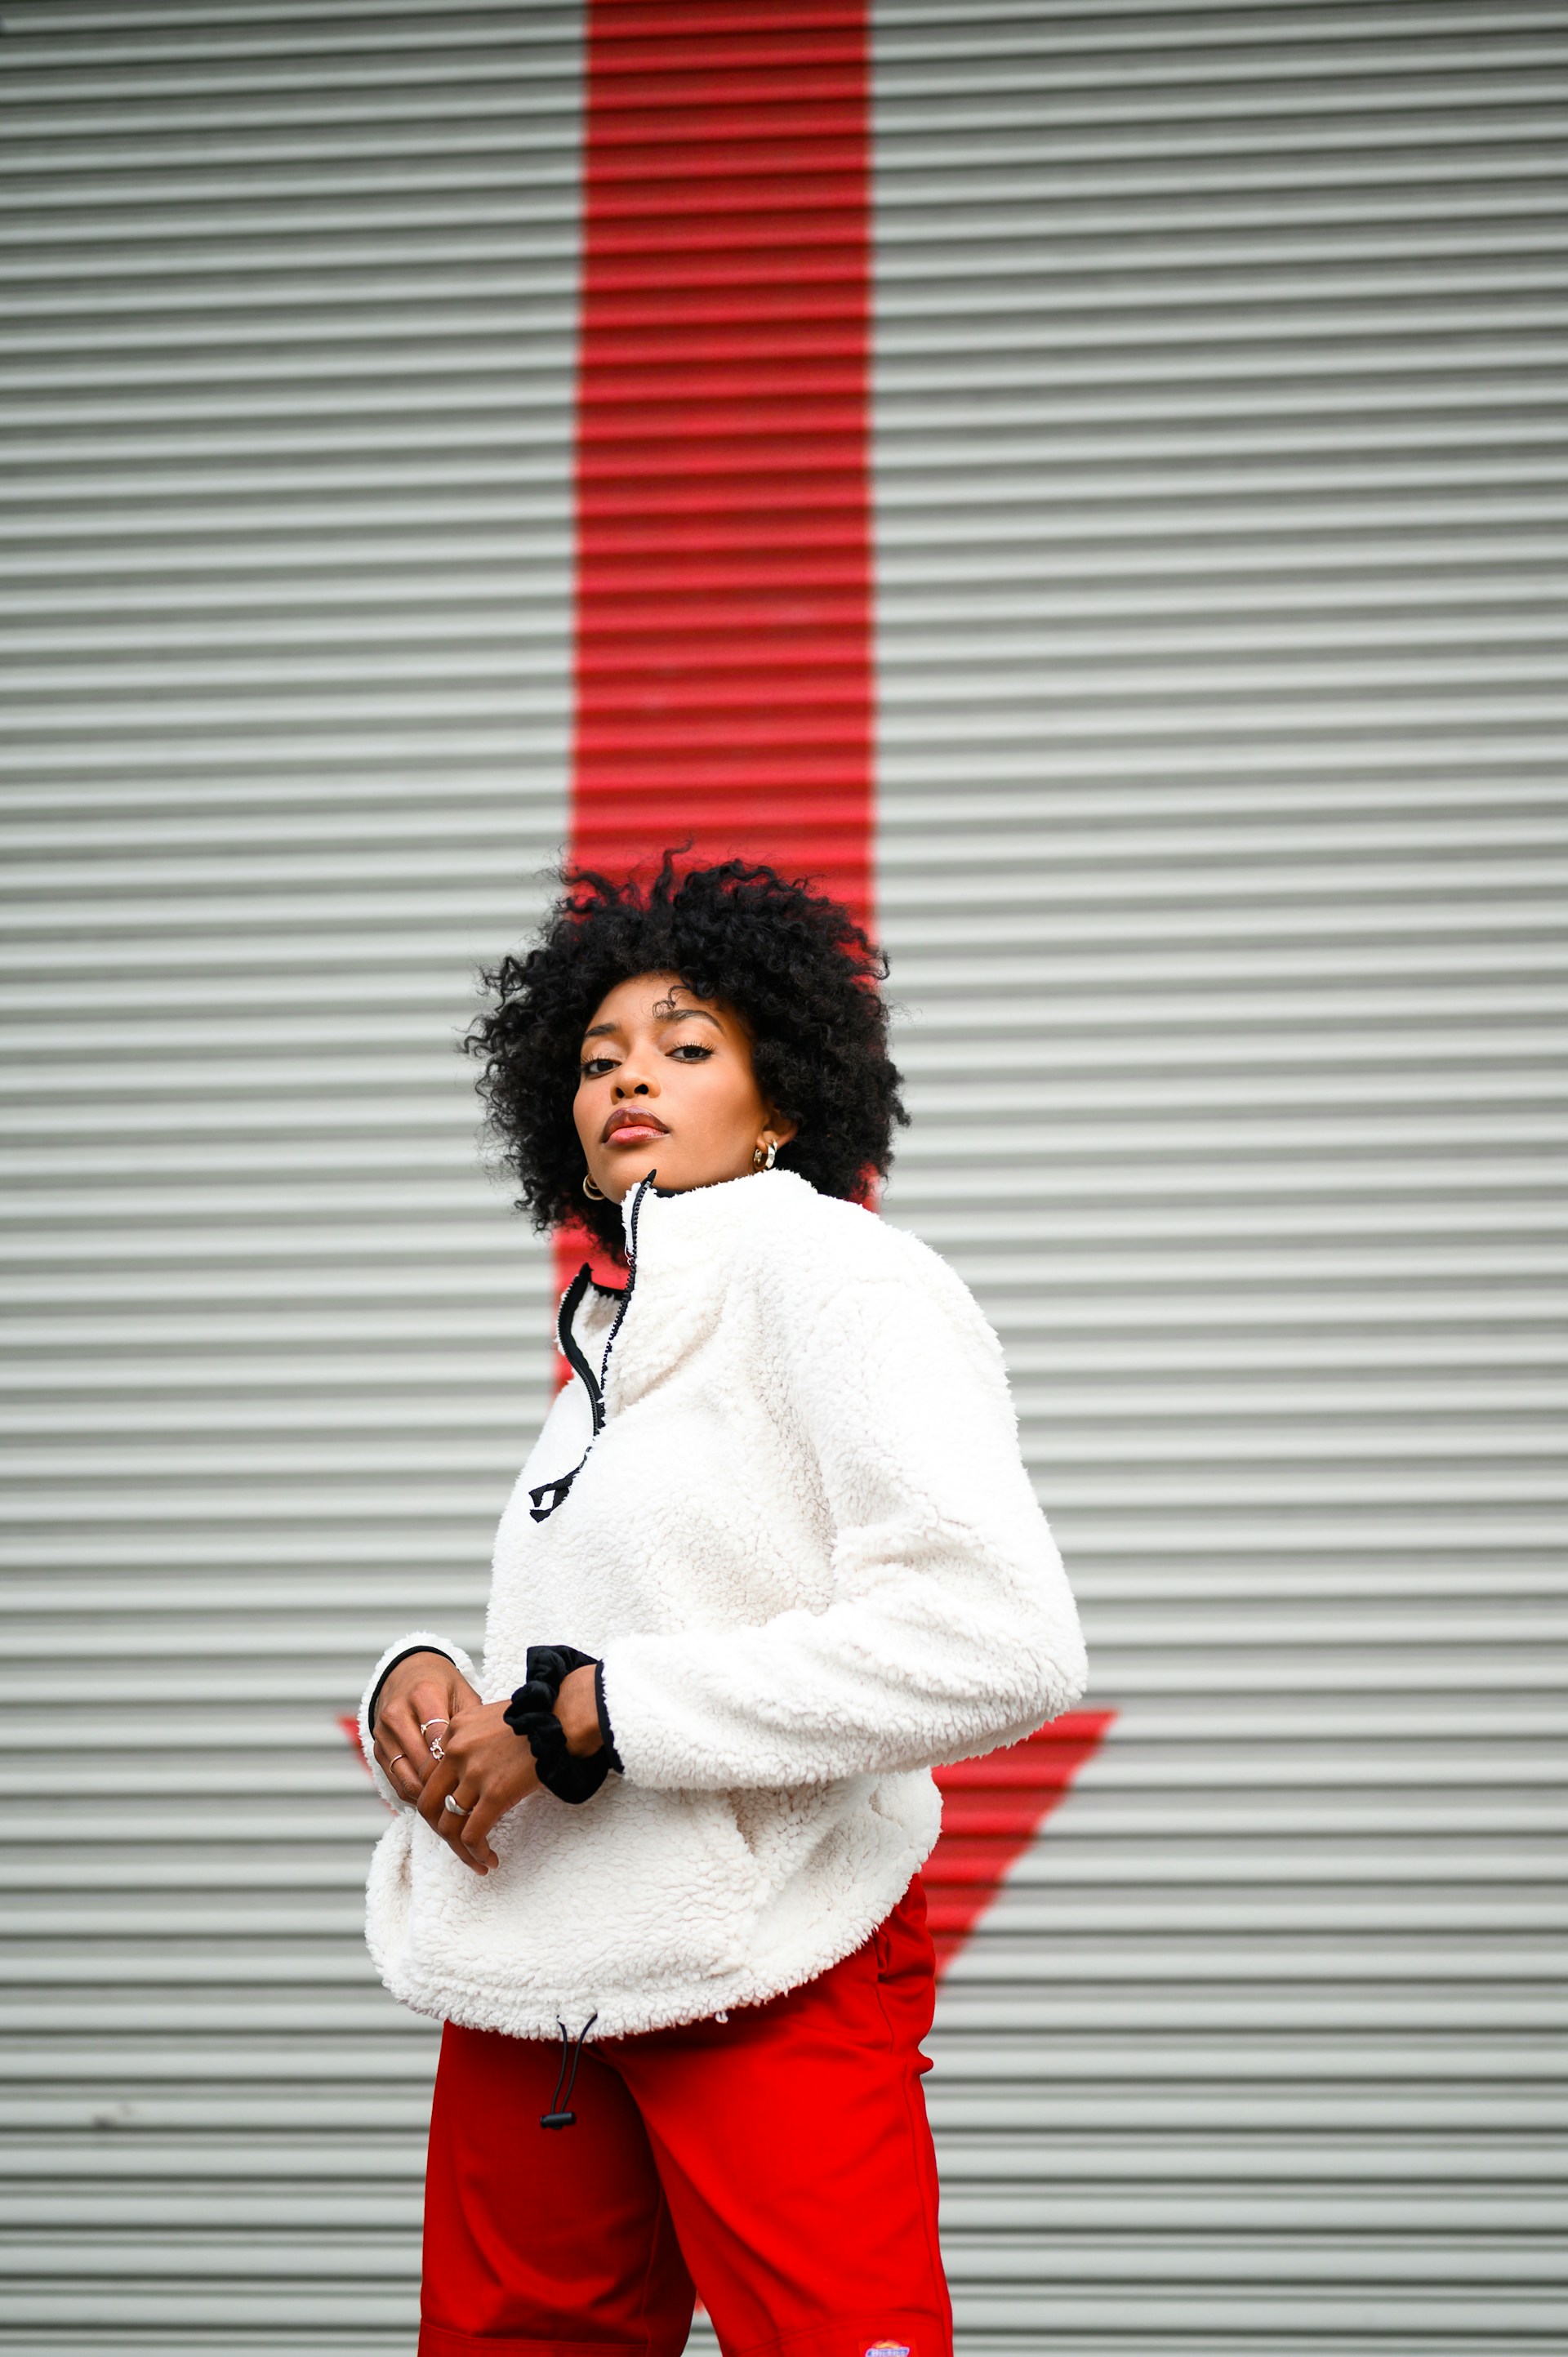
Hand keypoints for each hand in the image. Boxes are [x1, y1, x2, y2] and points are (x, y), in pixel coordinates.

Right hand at [370, 1653, 479, 1808]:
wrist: (405, 1673)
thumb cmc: (441, 1684)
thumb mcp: (462, 1691)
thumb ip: (472, 1720)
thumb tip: (482, 1755)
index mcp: (422, 1695)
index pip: (438, 1739)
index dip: (456, 1762)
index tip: (475, 1778)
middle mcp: (397, 1714)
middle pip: (421, 1762)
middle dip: (445, 1784)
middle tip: (467, 1798)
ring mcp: (383, 1734)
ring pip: (406, 1777)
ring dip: (428, 1795)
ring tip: (451, 1803)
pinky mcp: (377, 1749)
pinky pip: (395, 1781)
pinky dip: (414, 1793)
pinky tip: (434, 1796)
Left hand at [416, 1699, 541, 1872]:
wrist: (563, 1719)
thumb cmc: (535, 1719)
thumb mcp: (489, 1719)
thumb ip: (471, 1741)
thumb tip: (467, 1775)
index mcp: (453, 1731)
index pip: (427, 1776)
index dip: (436, 1803)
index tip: (452, 1816)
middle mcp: (456, 1750)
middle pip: (429, 1803)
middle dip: (440, 1830)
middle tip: (457, 1843)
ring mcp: (474, 1772)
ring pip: (449, 1825)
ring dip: (461, 1851)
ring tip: (476, 1860)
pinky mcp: (496, 1793)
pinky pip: (473, 1834)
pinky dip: (476, 1853)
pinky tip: (489, 1860)